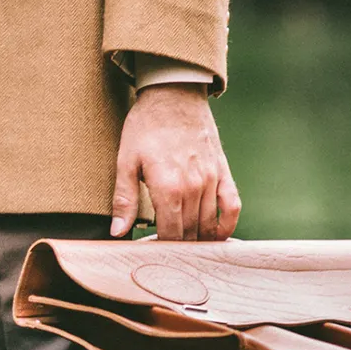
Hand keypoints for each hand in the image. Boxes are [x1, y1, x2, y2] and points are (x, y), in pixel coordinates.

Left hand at [110, 83, 240, 240]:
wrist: (173, 95)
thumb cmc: (145, 127)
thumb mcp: (126, 161)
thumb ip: (124, 200)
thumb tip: (118, 232)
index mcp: (168, 188)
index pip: (170, 234)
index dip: (161, 248)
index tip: (152, 252)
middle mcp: (194, 187)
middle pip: (190, 232)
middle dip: (178, 247)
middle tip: (167, 254)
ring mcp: (212, 180)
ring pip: (209, 223)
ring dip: (199, 240)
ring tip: (186, 248)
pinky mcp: (223, 171)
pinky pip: (233, 205)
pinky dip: (227, 225)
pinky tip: (217, 235)